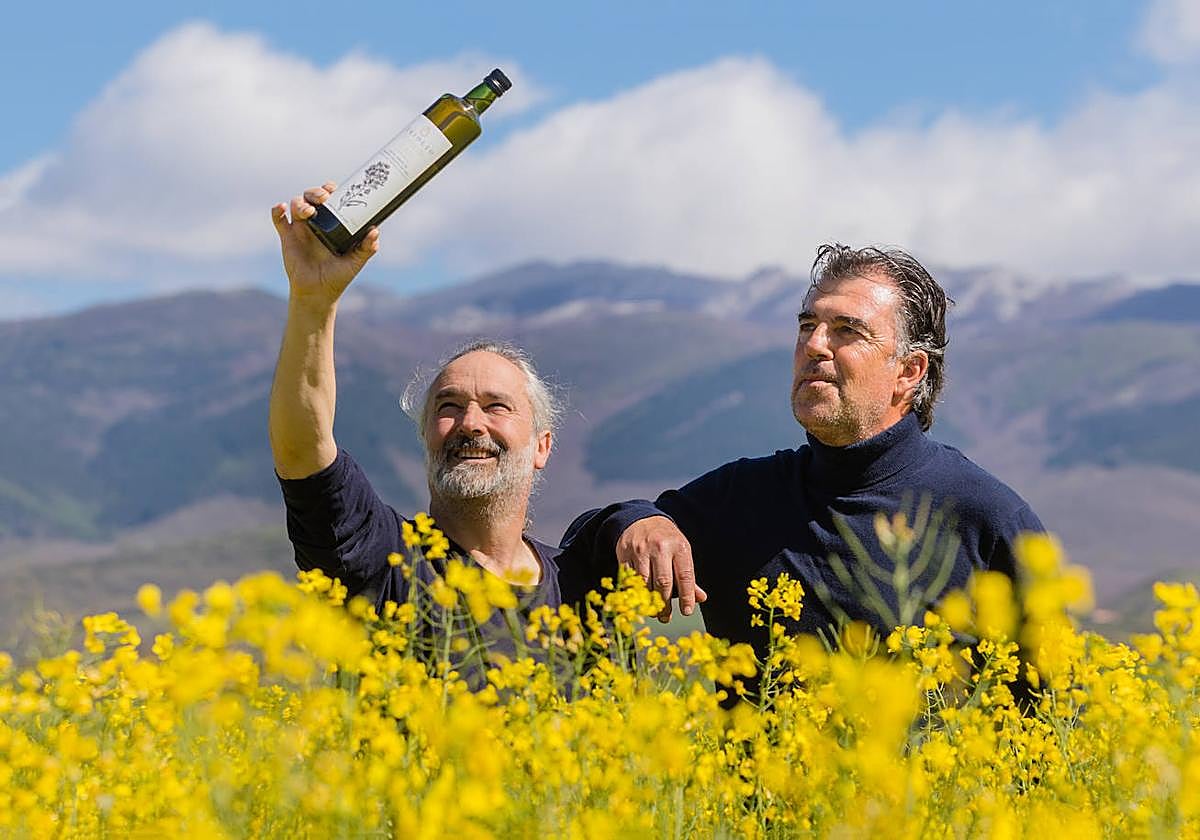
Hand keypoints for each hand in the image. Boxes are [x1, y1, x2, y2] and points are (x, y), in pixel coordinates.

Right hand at [270, 183, 379, 304]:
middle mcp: (316, 221)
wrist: (318, 293)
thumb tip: (375, 231)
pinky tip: (281, 208)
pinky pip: (278, 219)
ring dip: (300, 203)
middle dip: (316, 192)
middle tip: (323, 198)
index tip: (334, 189)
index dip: (331, 189)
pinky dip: (277, 211)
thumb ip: (367, 248)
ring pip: (296, 203)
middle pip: (311, 196)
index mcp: (332, 222)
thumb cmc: (338, 276)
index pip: (330, 198)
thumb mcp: (355, 262)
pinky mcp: (287, 237)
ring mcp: (300, 228)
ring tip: (308, 213)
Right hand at [616, 516, 707, 622]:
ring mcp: (641, 550)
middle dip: (665, 604)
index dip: (687, 596)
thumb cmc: (666, 540)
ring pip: (645, 583)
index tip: (687, 611)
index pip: (685, 576)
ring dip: (649, 601)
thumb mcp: (681, 552)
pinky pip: (630, 578)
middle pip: (663, 582)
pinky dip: (635, 591)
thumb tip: (700, 598)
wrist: (641, 520)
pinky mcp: (625, 554)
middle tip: (666, 616)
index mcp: (679, 547)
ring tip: (654, 612)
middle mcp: (660, 547)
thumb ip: (689, 576)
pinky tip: (640, 598)